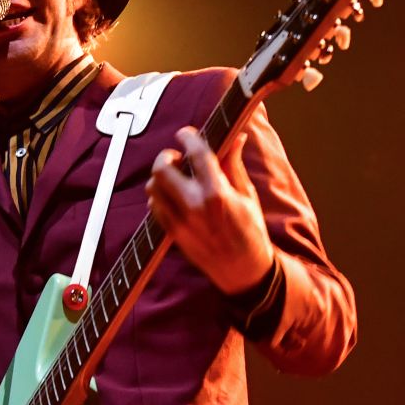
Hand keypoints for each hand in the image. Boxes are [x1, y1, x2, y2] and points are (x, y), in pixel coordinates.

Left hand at [145, 127, 274, 294]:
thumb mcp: (247, 195)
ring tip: (176, 177)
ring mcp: (180, 221)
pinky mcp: (173, 234)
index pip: (195, 153)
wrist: (243, 270)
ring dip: (161, 177)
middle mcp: (194, 206)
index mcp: (217, 193)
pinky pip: (154, 207)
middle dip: (167, 156)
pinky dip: (159, 196)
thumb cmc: (251, 232)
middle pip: (162, 168)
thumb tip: (236, 137)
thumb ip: (234, 165)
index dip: (188, 137)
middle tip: (177, 157)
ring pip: (153, 187)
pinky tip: (173, 196)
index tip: (186, 133)